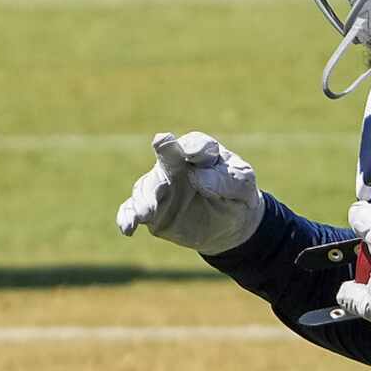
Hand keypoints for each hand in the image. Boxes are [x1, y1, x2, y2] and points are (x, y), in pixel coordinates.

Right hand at [115, 132, 263, 253]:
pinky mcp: (151, 209)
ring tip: (146, 212)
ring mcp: (160, 186)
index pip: (197, 145)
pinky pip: (133, 209)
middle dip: (165, 153)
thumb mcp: (242, 186)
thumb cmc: (236, 195)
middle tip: (162, 143)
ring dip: (146, 198)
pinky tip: (128, 227)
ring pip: (148, 186)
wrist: (230, 224)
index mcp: (201, 153)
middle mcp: (175, 165)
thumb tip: (199, 177)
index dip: (196, 148)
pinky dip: (128, 216)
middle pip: (167, 158)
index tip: (195, 155)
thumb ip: (226, 180)